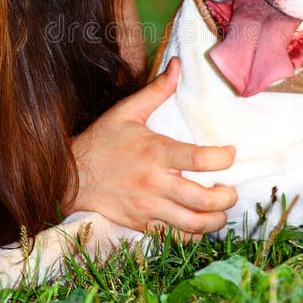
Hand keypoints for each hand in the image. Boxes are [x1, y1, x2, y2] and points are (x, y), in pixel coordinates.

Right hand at [71, 58, 236, 233]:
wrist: (71, 177)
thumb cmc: (102, 142)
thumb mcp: (127, 112)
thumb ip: (156, 91)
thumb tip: (177, 65)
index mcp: (155, 152)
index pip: (199, 159)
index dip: (223, 158)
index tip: (230, 153)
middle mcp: (155, 183)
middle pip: (204, 199)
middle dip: (226, 197)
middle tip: (230, 190)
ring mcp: (149, 207)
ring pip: (193, 224)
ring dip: (215, 220)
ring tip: (220, 209)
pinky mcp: (142, 224)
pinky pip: (175, 237)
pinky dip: (193, 234)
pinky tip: (198, 223)